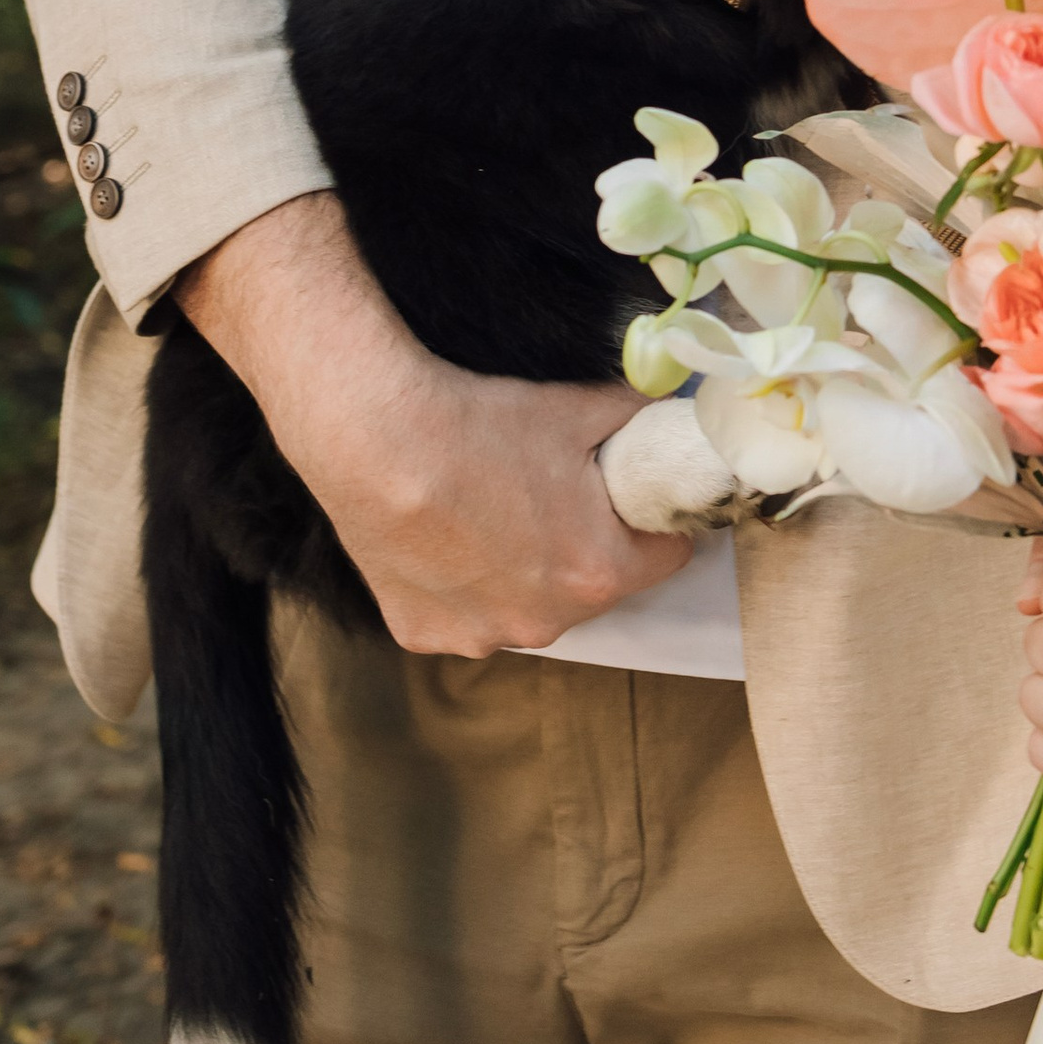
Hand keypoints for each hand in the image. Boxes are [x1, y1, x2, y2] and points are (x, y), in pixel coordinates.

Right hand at [182, 192, 688, 654]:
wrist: (376, 438)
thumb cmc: (481, 424)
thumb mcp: (579, 407)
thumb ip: (637, 417)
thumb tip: (665, 413)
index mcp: (598, 573)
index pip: (666, 555)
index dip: (653, 518)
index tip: (629, 493)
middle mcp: (545, 623)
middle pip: (594, 585)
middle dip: (585, 545)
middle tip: (551, 493)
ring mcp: (481, 636)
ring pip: (527, 605)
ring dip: (522, 573)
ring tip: (490, 512)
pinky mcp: (423, 635)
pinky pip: (463, 614)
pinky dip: (461, 585)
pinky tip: (442, 538)